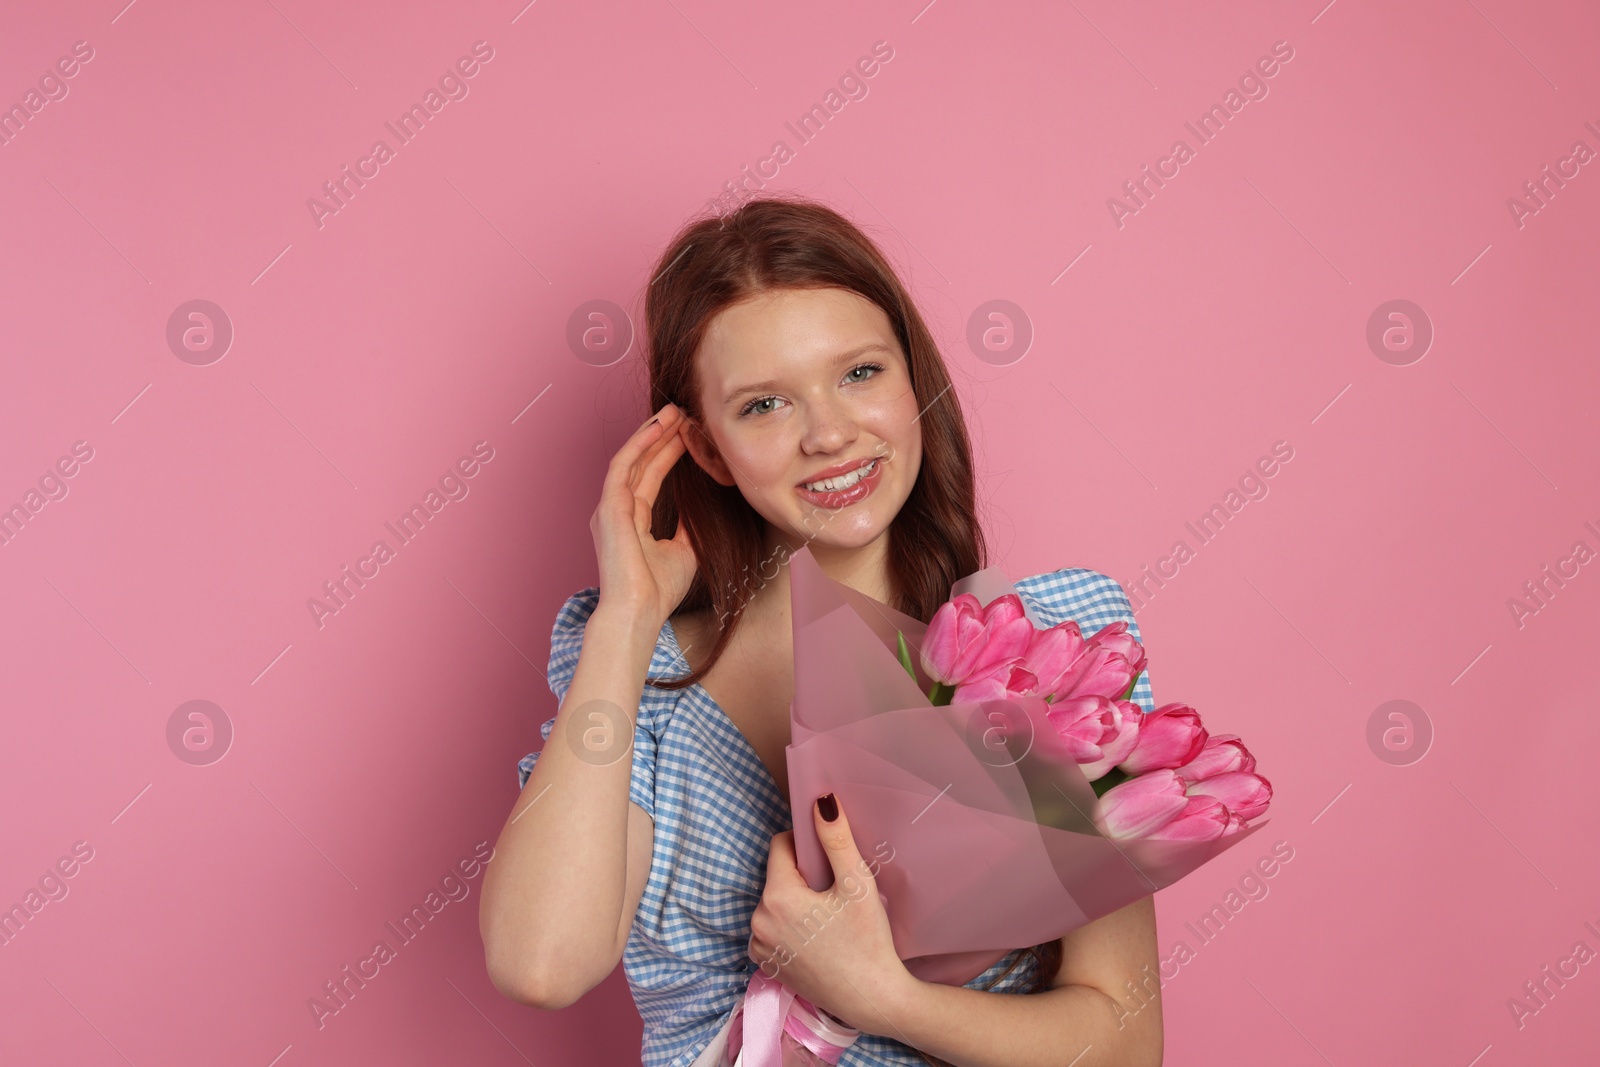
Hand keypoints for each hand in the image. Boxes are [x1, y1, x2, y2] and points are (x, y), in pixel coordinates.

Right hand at [590, 403, 697, 624]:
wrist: (639, 612)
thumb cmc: (658, 590)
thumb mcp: (685, 550)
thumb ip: (689, 525)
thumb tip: (702, 506)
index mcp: (632, 521)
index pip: (651, 477)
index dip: (668, 453)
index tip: (688, 433)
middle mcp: (617, 510)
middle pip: (641, 463)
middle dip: (662, 436)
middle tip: (683, 412)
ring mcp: (610, 508)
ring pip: (631, 459)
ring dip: (651, 433)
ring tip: (673, 412)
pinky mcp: (608, 508)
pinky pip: (623, 467)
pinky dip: (640, 445)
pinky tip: (658, 429)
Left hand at [747, 793, 913, 1036]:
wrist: (873, 999)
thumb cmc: (868, 940)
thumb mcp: (857, 884)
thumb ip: (836, 839)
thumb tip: (821, 801)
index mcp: (776, 896)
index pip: (780, 845)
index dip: (805, 845)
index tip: (829, 861)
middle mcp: (758, 921)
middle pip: (777, 875)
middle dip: (802, 876)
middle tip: (834, 893)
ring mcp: (759, 946)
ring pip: (774, 902)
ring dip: (795, 901)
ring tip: (828, 918)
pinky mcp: (766, 966)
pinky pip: (771, 929)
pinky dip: (788, 927)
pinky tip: (817, 938)